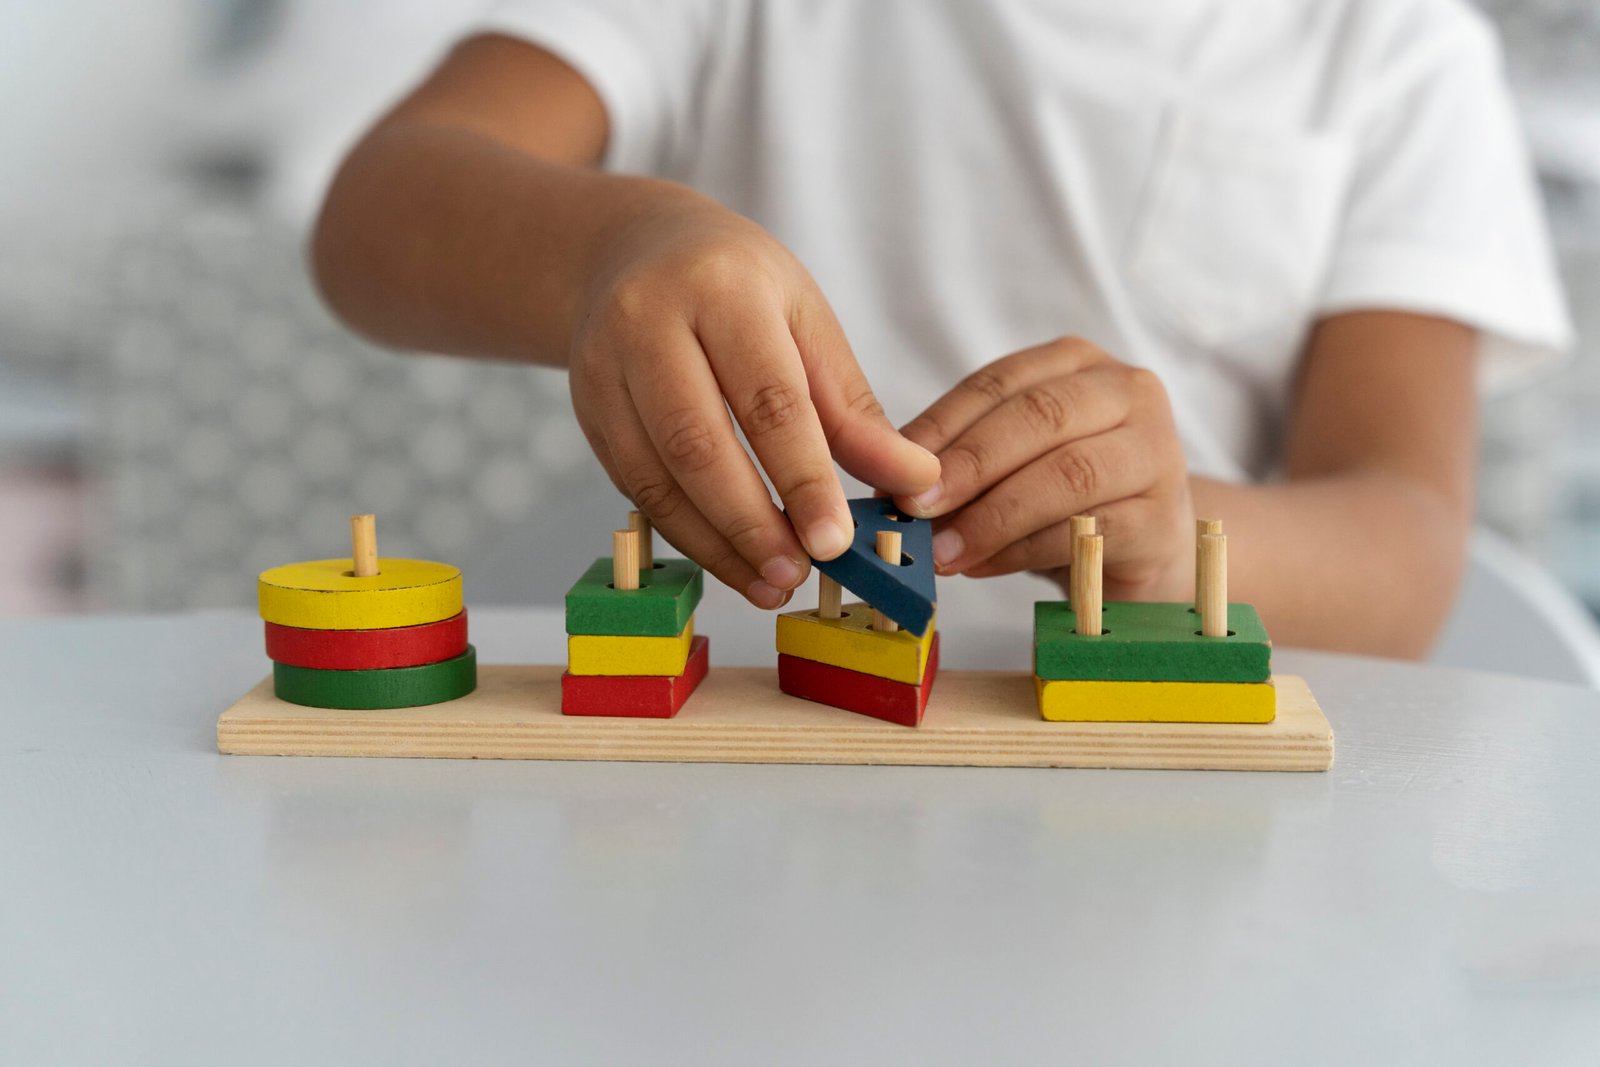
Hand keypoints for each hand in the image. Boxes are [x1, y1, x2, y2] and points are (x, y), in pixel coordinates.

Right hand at [568, 190, 939, 607]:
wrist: (633, 249)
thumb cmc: (737, 286)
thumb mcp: (805, 321)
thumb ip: (852, 410)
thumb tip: (915, 484)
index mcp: (721, 289)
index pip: (766, 398)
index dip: (803, 477)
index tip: (835, 540)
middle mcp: (648, 323)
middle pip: (698, 445)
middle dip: (751, 523)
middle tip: (798, 574)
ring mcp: (604, 369)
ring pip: (656, 478)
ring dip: (716, 543)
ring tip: (770, 581)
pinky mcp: (587, 411)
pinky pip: (635, 488)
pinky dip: (686, 533)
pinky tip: (730, 558)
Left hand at [894, 337, 1192, 599]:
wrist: (1142, 550)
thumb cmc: (1062, 497)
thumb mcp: (1008, 463)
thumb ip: (961, 460)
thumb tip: (889, 484)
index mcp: (1077, 363)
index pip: (999, 383)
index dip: (941, 425)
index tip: (891, 467)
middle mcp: (1126, 392)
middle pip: (1038, 419)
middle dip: (967, 465)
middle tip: (914, 508)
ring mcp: (1156, 452)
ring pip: (1067, 475)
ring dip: (992, 517)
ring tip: (942, 551)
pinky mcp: (1162, 518)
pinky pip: (1086, 531)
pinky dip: (1024, 551)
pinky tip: (982, 566)